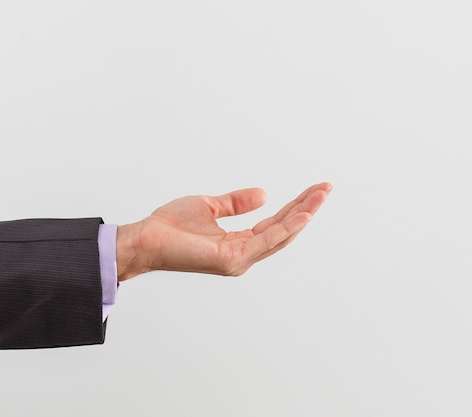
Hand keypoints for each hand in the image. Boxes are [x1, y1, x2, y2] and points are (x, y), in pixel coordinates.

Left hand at [116, 182, 331, 280]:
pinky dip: (286, 227)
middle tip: (326, 188)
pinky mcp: (232, 259)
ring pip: (281, 235)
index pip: (275, 224)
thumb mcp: (210, 207)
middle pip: (284, 230)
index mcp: (239, 243)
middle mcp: (244, 255)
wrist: (145, 239)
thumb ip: (237, 203)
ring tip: (321, 195)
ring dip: (303, 214)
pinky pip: (266, 241)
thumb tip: (264, 194)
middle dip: (306, 208)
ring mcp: (240, 260)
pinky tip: (302, 213)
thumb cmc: (171, 227)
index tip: (314, 189)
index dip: (296, 206)